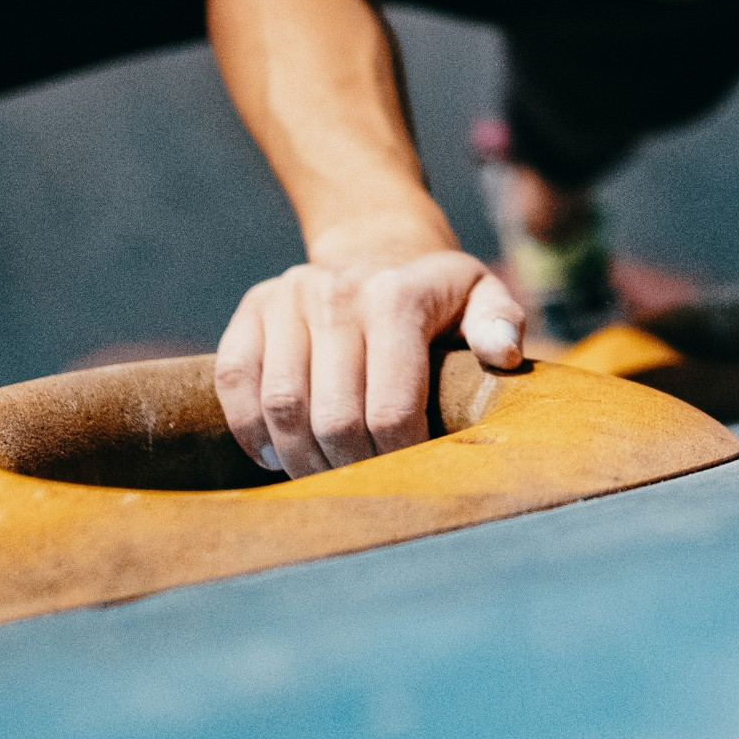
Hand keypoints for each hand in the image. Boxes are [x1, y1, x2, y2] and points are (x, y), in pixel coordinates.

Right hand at [215, 216, 527, 474]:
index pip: (391, 409)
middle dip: (350, 469)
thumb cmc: (437, 295)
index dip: (397, 460)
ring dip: (300, 458)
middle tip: (364, 490)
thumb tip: (503, 354)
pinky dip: (249, 430)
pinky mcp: (252, 308)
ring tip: (323, 477)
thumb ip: (500, 323)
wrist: (378, 248)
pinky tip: (276, 454)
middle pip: (334, 418)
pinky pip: (235, 381)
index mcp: (397, 298)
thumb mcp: (482, 296)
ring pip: (281, 405)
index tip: (407, 479)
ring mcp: (288, 298)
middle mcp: (337, 293)